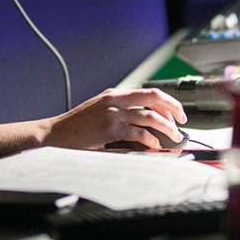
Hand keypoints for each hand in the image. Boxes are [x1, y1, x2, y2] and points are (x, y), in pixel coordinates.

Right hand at [45, 86, 187, 150]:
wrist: (56, 133)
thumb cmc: (77, 126)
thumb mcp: (100, 111)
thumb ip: (120, 111)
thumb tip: (145, 122)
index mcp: (114, 94)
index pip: (148, 92)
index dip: (166, 102)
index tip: (176, 113)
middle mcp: (115, 100)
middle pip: (153, 97)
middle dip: (173, 108)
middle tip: (183, 121)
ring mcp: (113, 114)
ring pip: (150, 117)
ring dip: (167, 128)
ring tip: (174, 137)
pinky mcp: (110, 130)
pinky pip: (138, 134)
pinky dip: (151, 141)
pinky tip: (154, 147)